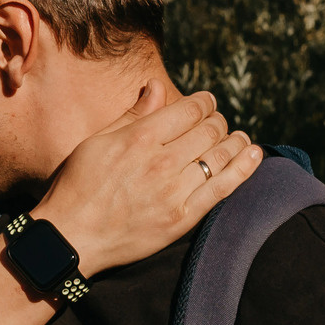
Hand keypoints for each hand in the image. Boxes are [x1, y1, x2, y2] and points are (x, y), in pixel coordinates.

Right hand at [28, 88, 259, 276]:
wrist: (71, 238)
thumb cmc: (76, 186)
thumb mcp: (96, 142)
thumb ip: (132, 115)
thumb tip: (158, 86)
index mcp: (139, 137)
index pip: (189, 110)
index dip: (204, 102)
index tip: (207, 102)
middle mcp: (161, 161)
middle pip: (209, 130)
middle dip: (218, 121)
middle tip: (217, 123)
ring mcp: (174, 191)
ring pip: (220, 155)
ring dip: (236, 141)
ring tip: (240, 137)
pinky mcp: (182, 218)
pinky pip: (222, 188)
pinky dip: (244, 168)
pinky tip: (253, 154)